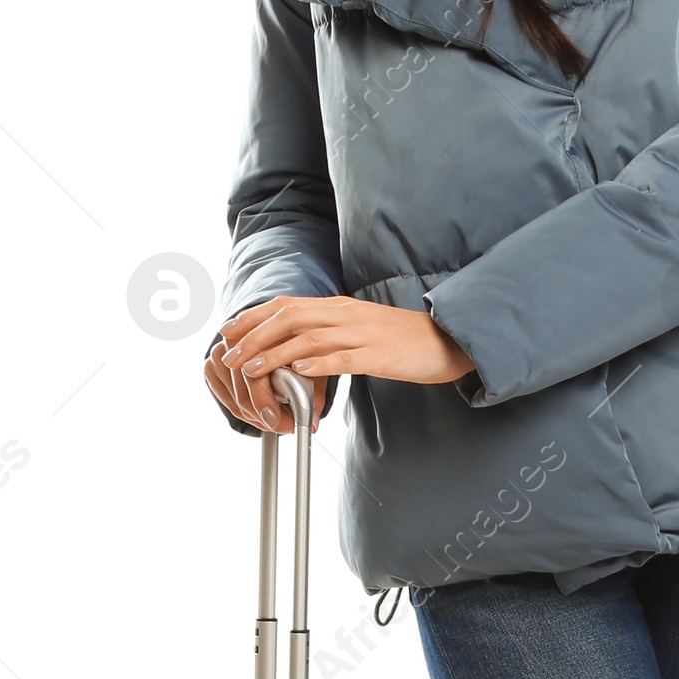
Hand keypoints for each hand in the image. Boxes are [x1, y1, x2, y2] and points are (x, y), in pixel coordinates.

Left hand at [212, 295, 473, 426]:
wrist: (449, 340)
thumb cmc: (404, 340)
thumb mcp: (362, 330)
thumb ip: (331, 334)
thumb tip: (297, 350)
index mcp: (340, 307)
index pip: (288, 305)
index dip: (254, 317)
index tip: (229, 331)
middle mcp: (347, 314)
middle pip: (291, 317)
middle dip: (255, 336)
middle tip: (231, 355)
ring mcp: (364, 333)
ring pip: (311, 338)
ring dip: (276, 353)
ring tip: (252, 367)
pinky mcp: (381, 355)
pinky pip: (345, 358)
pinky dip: (319, 365)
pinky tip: (299, 373)